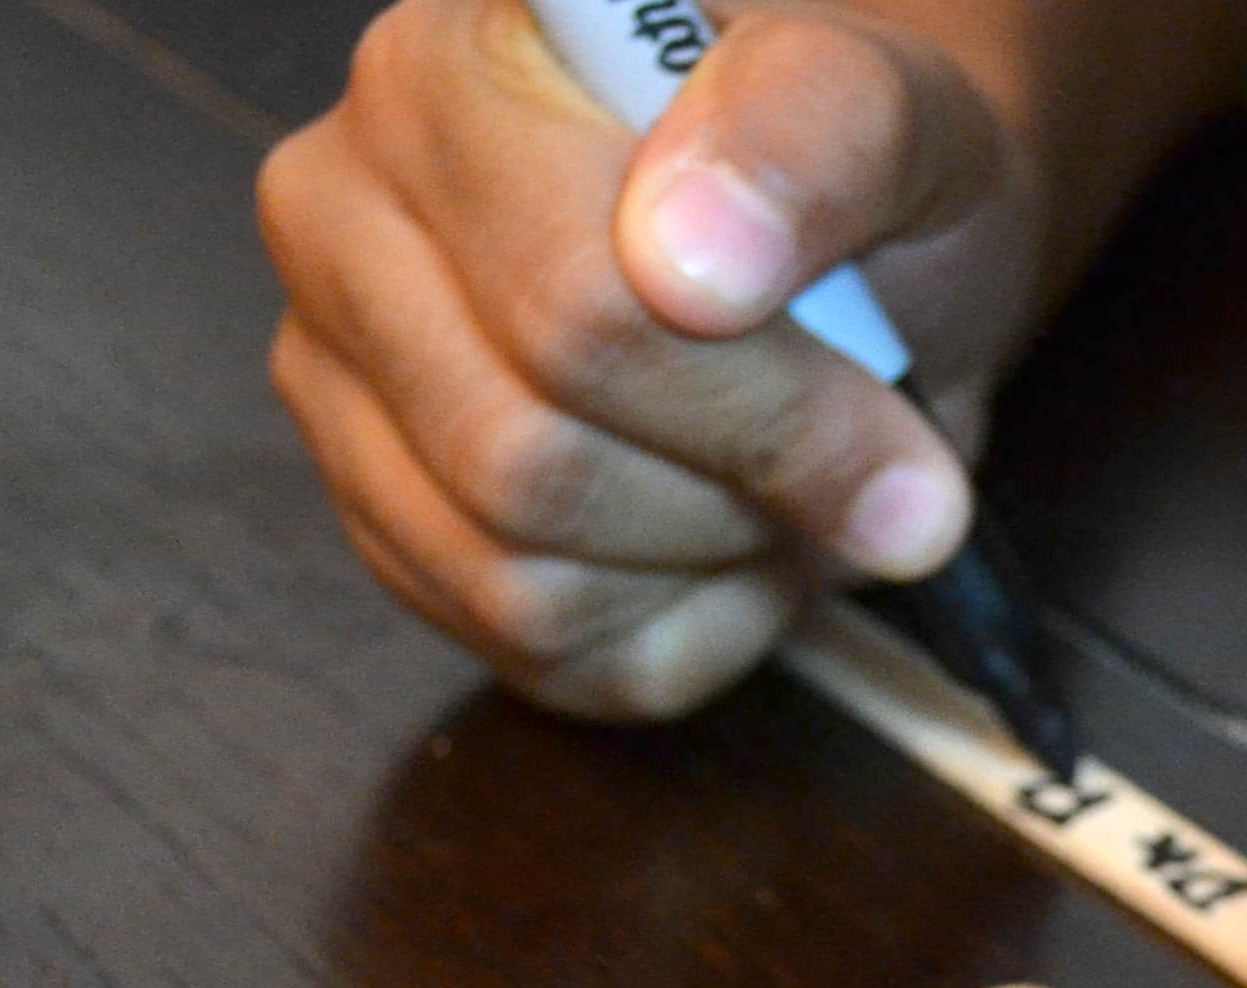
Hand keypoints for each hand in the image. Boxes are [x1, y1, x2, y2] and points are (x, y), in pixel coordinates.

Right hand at [258, 0, 1041, 716]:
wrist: (862, 252)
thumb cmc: (861, 176)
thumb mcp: (897, 112)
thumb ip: (815, 136)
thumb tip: (697, 264)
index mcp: (442, 72)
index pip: (576, 311)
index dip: (766, 414)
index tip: (903, 450)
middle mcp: (343, 220)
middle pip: (530, 465)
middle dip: (738, 495)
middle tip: (864, 468)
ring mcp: (342, 387)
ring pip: (522, 583)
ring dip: (712, 561)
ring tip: (784, 478)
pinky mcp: (390, 529)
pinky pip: (539, 655)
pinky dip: (684, 630)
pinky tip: (730, 536)